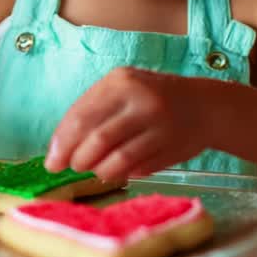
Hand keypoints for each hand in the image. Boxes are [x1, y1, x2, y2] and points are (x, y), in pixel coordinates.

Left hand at [43, 67, 210, 181]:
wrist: (204, 106)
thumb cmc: (151, 98)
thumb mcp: (122, 90)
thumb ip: (91, 113)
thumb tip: (58, 150)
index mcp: (121, 81)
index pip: (81, 116)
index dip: (62, 143)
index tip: (52, 161)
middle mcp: (141, 100)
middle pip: (97, 139)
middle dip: (78, 159)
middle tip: (73, 167)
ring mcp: (159, 125)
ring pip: (118, 159)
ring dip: (99, 171)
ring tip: (95, 170)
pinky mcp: (172, 148)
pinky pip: (137, 169)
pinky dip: (121, 174)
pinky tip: (117, 172)